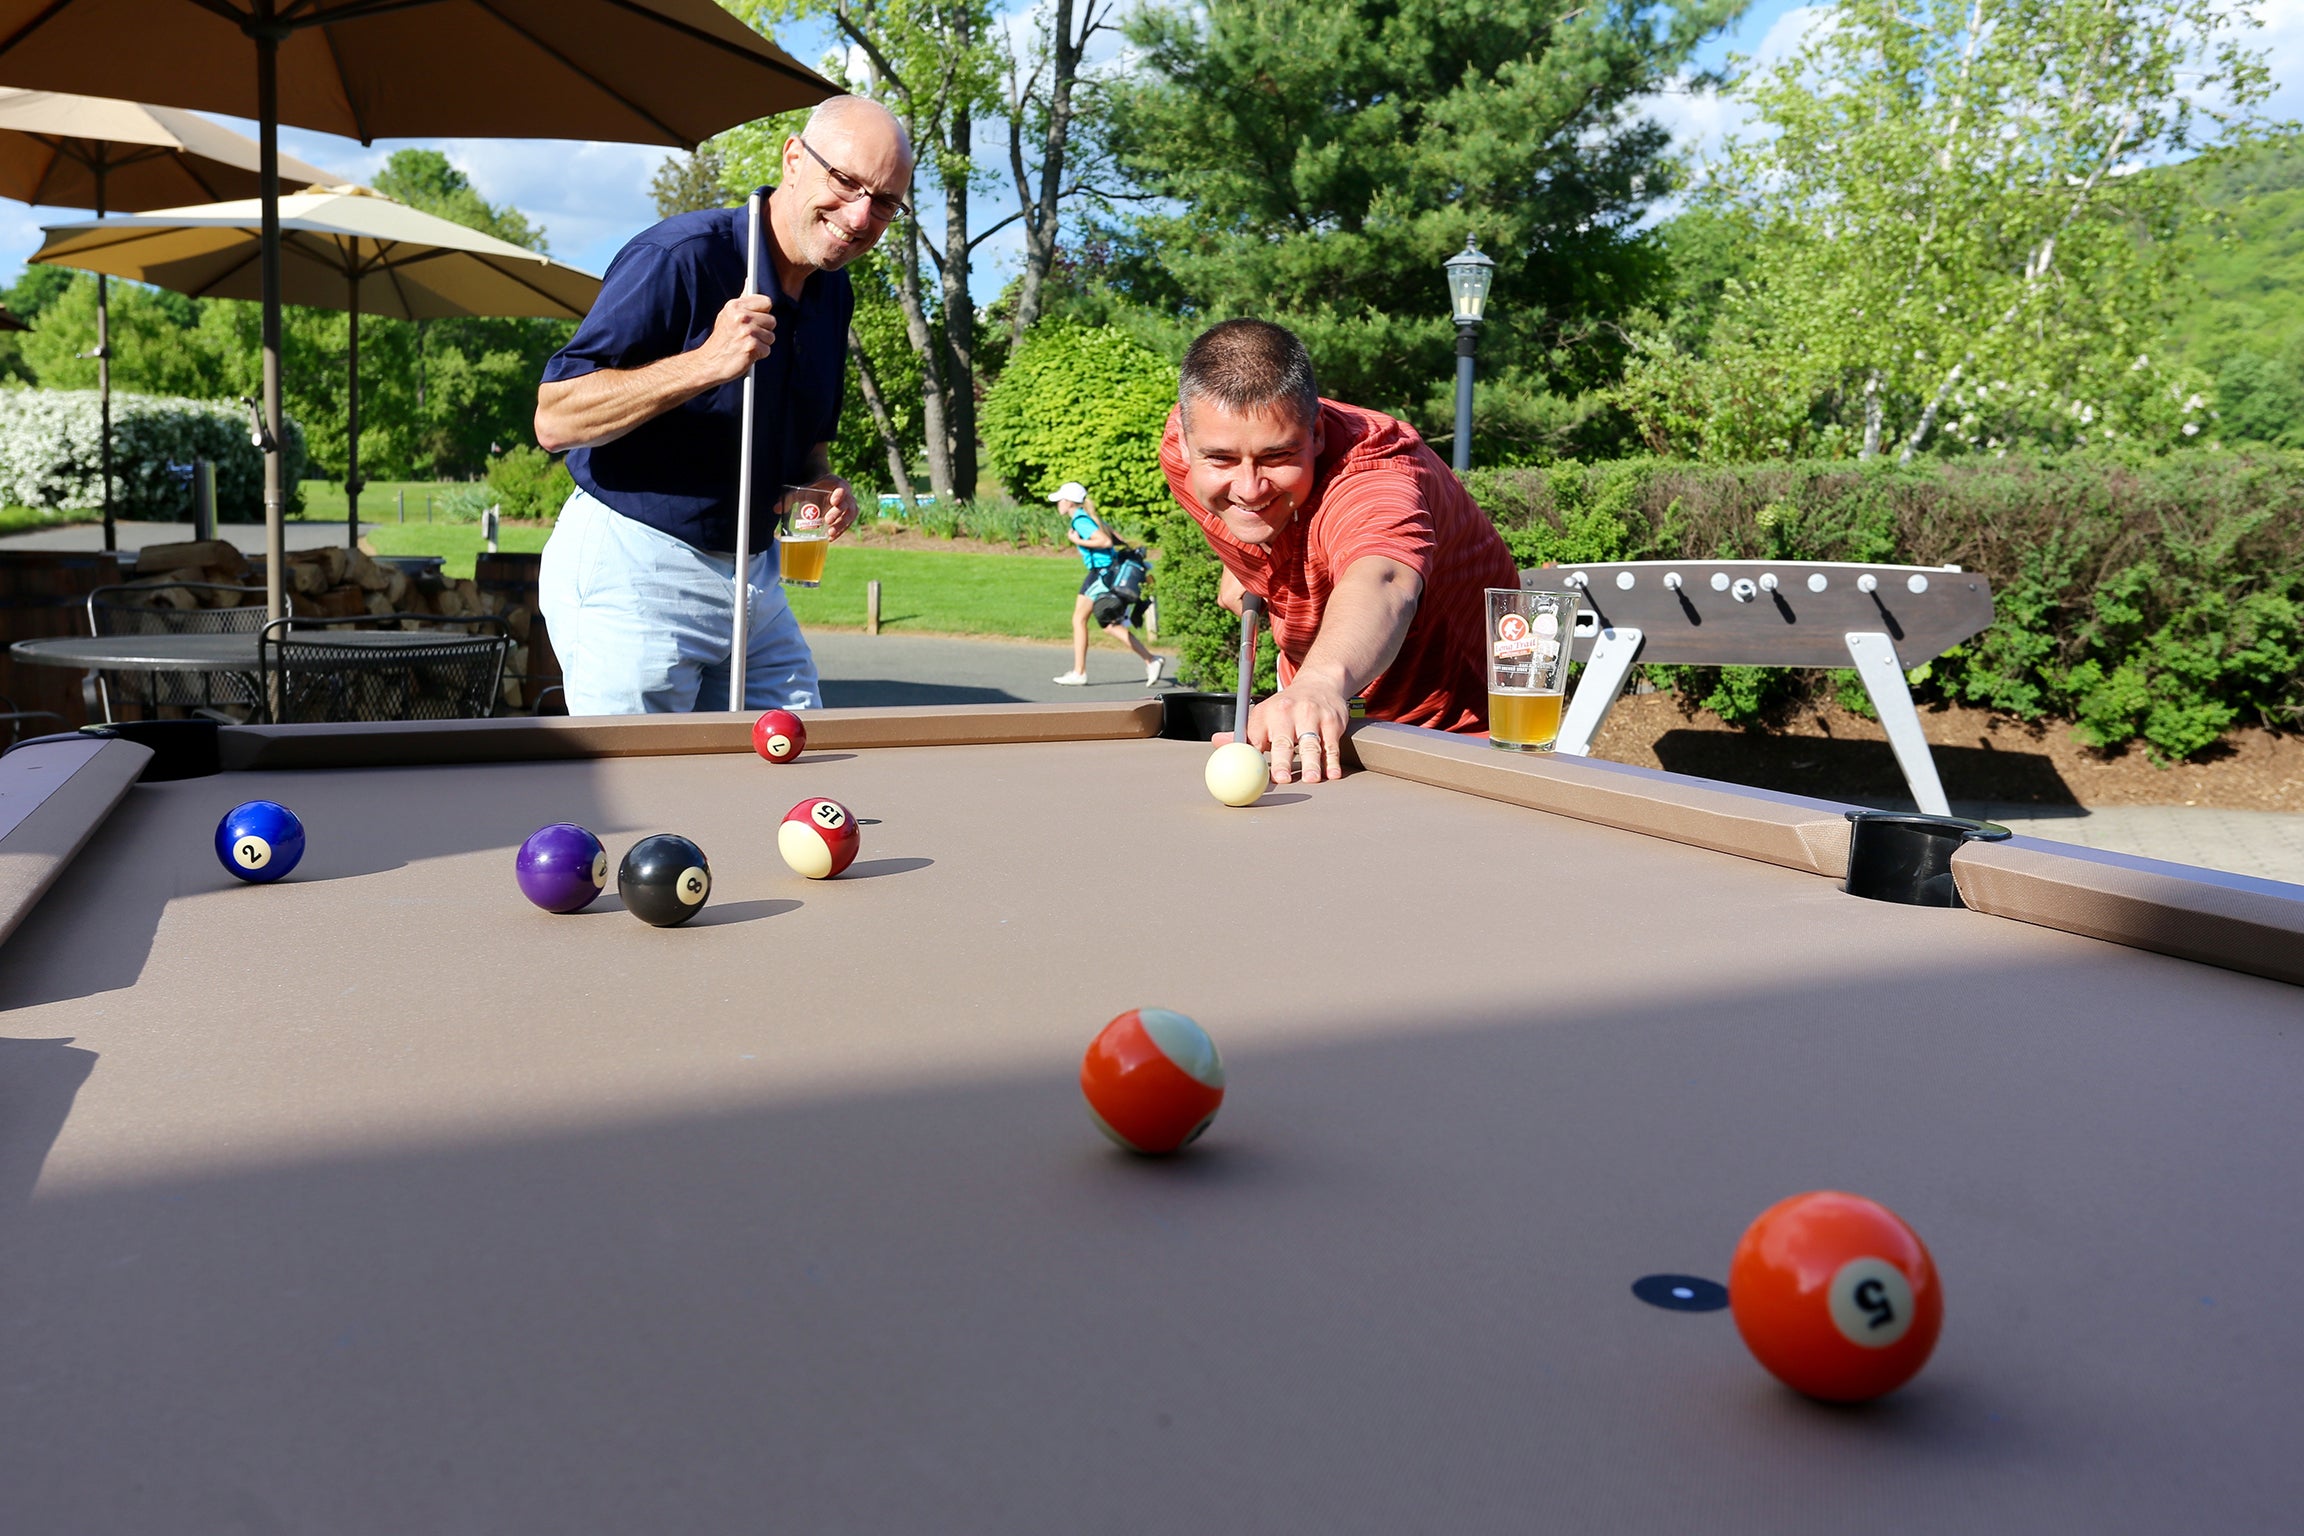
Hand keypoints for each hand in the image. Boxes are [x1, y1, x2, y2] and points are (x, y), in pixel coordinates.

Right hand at [692, 295, 776, 387]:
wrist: (708, 362)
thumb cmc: (722, 339)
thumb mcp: (728, 314)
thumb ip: (742, 300)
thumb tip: (750, 280)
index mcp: (735, 305)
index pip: (766, 302)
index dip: (763, 312)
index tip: (756, 319)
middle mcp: (741, 316)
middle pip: (772, 321)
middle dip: (764, 330)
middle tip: (748, 336)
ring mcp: (746, 331)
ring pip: (771, 337)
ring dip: (761, 344)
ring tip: (745, 345)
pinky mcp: (751, 346)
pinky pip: (767, 350)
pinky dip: (759, 355)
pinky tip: (746, 354)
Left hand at [781, 476, 858, 538]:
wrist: (822, 488)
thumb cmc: (811, 489)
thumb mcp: (801, 491)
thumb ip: (789, 498)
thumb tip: (775, 509)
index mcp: (836, 483)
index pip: (843, 487)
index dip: (840, 494)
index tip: (833, 501)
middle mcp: (846, 493)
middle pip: (847, 504)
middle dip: (838, 514)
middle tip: (827, 521)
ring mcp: (849, 504)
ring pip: (850, 515)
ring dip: (842, 525)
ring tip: (830, 534)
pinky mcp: (848, 514)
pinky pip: (848, 523)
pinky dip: (841, 531)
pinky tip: (831, 538)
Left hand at [1213, 678, 1350, 784]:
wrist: (1319, 684)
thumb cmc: (1286, 708)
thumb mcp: (1263, 715)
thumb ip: (1243, 734)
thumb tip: (1217, 742)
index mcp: (1265, 713)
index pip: (1256, 738)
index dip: (1254, 757)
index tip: (1253, 775)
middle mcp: (1287, 711)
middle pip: (1283, 740)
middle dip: (1282, 760)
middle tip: (1281, 778)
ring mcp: (1311, 715)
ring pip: (1311, 743)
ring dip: (1311, 762)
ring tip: (1311, 779)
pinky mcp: (1332, 721)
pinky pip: (1331, 744)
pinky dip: (1332, 761)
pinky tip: (1332, 773)